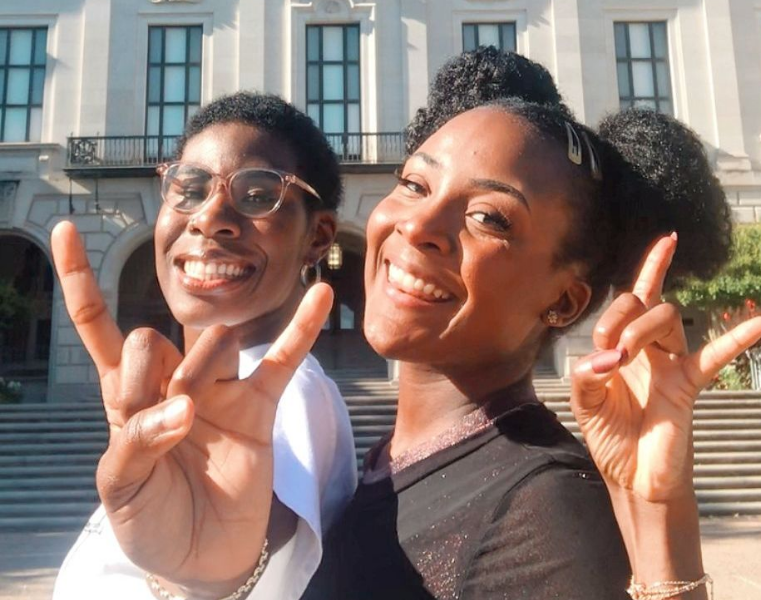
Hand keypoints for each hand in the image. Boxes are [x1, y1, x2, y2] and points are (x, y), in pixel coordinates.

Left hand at [51, 221, 332, 590]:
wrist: (203, 557)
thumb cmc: (152, 521)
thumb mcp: (121, 490)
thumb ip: (138, 442)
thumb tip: (181, 407)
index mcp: (125, 397)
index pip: (100, 327)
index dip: (82, 282)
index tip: (65, 230)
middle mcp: (171, 383)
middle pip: (157, 337)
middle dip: (156, 365)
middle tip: (167, 413)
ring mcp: (218, 391)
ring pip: (213, 345)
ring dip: (205, 369)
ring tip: (200, 414)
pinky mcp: (259, 406)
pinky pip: (283, 360)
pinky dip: (302, 328)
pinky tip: (318, 296)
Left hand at [570, 235, 760, 501]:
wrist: (632, 478)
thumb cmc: (610, 438)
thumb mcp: (584, 405)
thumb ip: (585, 376)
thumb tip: (605, 357)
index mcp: (619, 349)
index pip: (626, 305)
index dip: (612, 312)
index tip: (603, 339)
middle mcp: (646, 351)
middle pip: (644, 304)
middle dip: (623, 319)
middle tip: (615, 355)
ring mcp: (669, 365)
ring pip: (667, 318)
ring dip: (643, 327)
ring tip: (626, 356)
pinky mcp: (688, 384)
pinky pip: (715, 356)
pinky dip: (738, 338)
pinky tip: (760, 324)